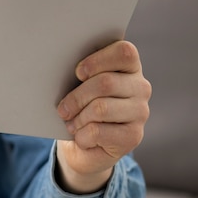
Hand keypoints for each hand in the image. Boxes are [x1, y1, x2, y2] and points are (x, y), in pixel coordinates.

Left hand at [55, 41, 150, 193]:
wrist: (84, 144)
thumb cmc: (79, 105)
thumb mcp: (76, 84)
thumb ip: (78, 72)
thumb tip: (58, 65)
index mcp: (128, 67)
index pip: (124, 53)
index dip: (97, 61)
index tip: (78, 72)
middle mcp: (140, 87)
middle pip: (106, 83)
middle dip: (76, 97)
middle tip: (62, 109)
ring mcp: (140, 112)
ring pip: (100, 108)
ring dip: (78, 118)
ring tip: (71, 123)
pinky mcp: (133, 136)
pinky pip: (98, 131)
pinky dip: (81, 135)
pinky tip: (80, 136)